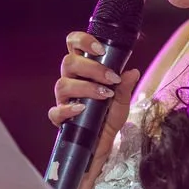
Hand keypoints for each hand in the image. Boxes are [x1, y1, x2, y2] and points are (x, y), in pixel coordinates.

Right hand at [49, 31, 140, 166]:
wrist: (102, 148)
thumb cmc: (108, 120)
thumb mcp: (121, 103)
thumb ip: (125, 87)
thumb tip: (132, 71)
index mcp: (83, 71)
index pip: (74, 45)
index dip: (83, 40)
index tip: (101, 49)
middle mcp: (71, 81)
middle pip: (68, 62)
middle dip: (91, 67)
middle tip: (112, 78)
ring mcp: (63, 100)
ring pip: (62, 84)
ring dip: (85, 87)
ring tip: (104, 95)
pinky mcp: (60, 119)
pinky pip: (55, 111)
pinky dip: (68, 109)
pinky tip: (81, 109)